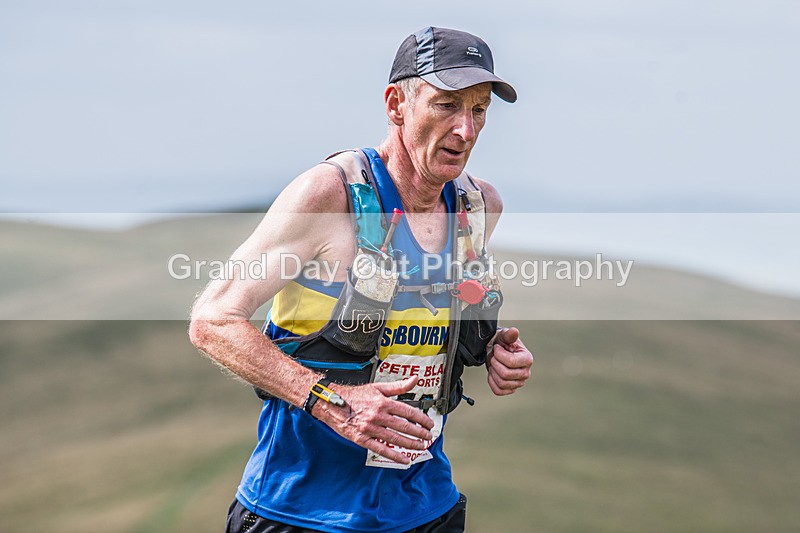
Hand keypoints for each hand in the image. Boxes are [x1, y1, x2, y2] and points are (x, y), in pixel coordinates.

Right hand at [314, 376, 434, 464]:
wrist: (332, 403)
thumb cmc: (355, 396)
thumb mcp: (377, 387)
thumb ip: (398, 386)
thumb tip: (415, 379)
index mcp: (383, 402)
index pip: (409, 412)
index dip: (422, 419)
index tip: (429, 423)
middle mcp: (378, 415)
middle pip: (404, 427)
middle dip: (419, 433)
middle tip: (428, 436)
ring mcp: (370, 428)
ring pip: (395, 439)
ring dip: (411, 444)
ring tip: (421, 446)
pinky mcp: (362, 439)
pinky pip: (381, 449)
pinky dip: (395, 455)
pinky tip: (405, 459)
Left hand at [486, 327, 532, 395]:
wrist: (496, 351)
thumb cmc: (502, 343)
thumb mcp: (504, 336)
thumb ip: (509, 335)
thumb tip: (514, 331)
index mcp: (527, 359)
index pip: (510, 362)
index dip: (499, 354)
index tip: (497, 348)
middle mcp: (526, 373)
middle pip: (505, 374)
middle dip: (495, 363)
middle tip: (494, 356)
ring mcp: (519, 382)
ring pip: (501, 383)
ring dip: (493, 372)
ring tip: (494, 364)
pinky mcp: (511, 389)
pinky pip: (498, 391)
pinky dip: (492, 382)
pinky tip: (492, 373)